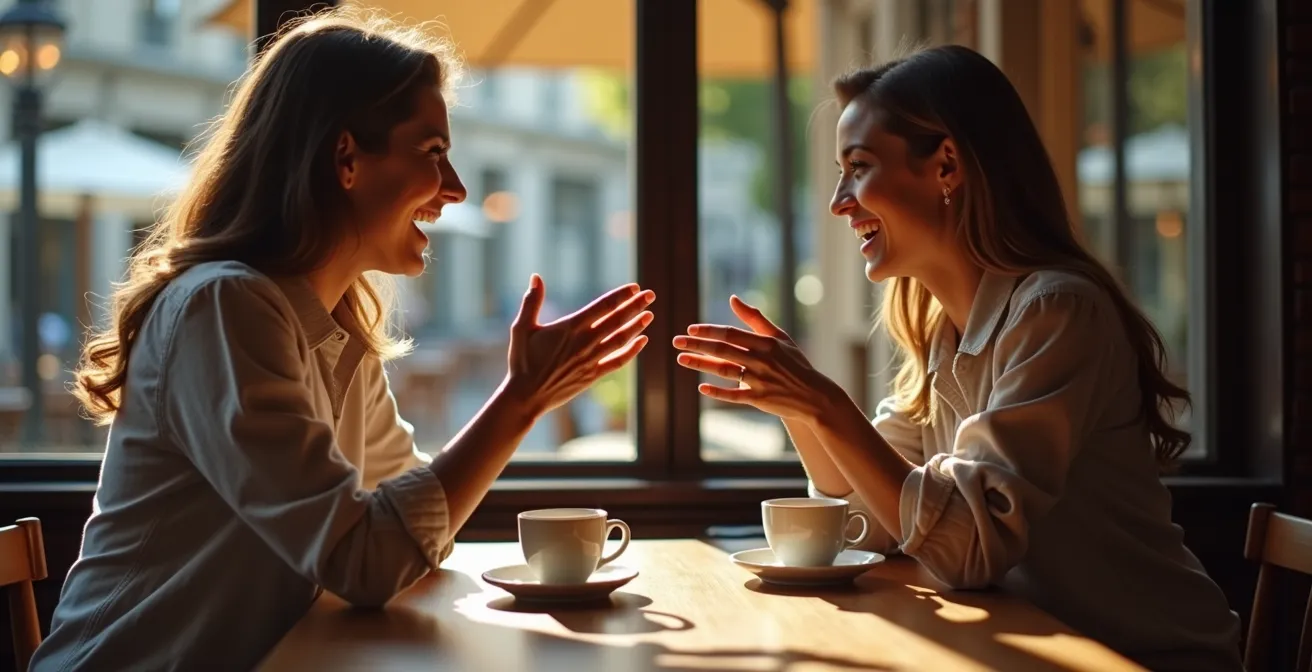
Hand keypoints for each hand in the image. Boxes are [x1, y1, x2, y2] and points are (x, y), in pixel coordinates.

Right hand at [505, 275, 653, 414]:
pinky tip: (642, 341)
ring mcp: (591, 359)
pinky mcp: (593, 375)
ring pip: (621, 339)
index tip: (635, 287)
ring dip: (637, 326)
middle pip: (617, 320)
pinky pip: (618, 361)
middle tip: (651, 295)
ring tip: (650, 315)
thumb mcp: (522, 328)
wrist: (526, 396)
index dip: (621, 295)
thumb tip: (536, 277)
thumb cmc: (522, 361)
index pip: (603, 306)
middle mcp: (585, 342)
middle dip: (636, 306)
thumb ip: (531, 302)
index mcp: (570, 327)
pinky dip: (632, 351)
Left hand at [673, 295, 838, 419]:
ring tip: (681, 359)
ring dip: (701, 364)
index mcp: (766, 343)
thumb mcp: (779, 337)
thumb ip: (755, 318)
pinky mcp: (759, 399)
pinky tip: (701, 387)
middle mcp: (762, 360)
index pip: (731, 334)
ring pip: (725, 370)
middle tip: (676, 341)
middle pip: (723, 350)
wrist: (813, 395)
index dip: (709, 331)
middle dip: (697, 345)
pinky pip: (734, 395)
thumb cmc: (794, 363)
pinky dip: (718, 392)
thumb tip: (732, 299)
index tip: (690, 329)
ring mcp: (760, 380)